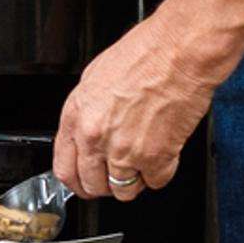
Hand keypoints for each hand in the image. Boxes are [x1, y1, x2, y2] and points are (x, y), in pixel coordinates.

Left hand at [54, 11, 216, 201]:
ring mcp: (125, 150)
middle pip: (93, 185)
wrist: (178, 51)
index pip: (65, 169)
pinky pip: (155, 182)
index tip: (85, 182)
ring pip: (123, 190)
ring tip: (143, 160)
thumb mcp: (96, 77)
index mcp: (77, 116)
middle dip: (105, 184)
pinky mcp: (155, 157)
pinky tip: (164, 151)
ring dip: (134, 180)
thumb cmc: (145, 54)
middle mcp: (96, 137)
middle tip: (118, 172)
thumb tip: (86, 133)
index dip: (77, 181)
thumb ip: (87, 112)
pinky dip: (161, 172)